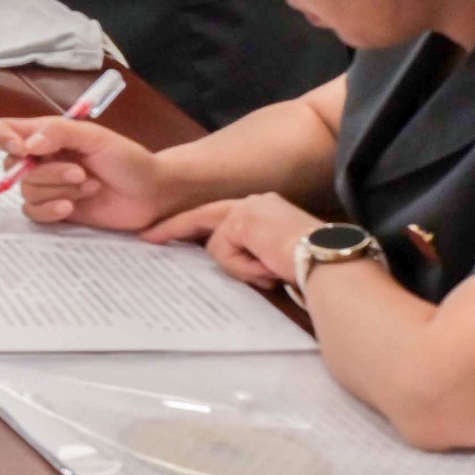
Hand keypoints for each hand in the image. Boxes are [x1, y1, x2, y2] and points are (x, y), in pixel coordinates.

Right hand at [0, 116, 188, 232]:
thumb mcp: (96, 137)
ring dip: (59, 189)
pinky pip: (33, 213)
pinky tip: (71, 207)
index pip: (4, 131)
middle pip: (12, 166)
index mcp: (47, 135)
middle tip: (80, 172)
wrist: (153, 194)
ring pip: (27, 190)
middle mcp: (42, 160)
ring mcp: (49, 187)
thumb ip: (58, 133)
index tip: (22, 150)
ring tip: (90, 186)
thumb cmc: (129, 159)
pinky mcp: (56, 211)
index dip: (3, 139)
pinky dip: (50, 210)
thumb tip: (26, 145)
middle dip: (47, 172)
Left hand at [147, 191, 315, 288]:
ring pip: (218, 246)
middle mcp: (253, 203)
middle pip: (203, 218)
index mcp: (263, 210)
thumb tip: (232, 263)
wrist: (329, 262)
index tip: (163, 232)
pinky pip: (224, 253)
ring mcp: (246, 209)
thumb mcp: (273, 258)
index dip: (190, 225)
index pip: (218, 216)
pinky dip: (243, 267)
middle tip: (146, 238)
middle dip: (172, 229)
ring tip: (270, 271)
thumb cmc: (312, 266)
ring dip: (240, 268)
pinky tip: (268, 267)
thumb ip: (250, 254)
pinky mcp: (241, 221)